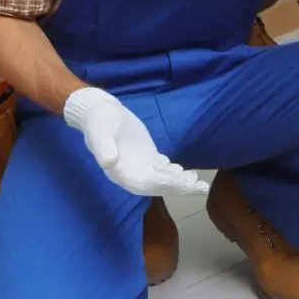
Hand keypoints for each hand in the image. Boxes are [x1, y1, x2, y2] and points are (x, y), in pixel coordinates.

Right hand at [63, 87, 208, 196]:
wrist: (98, 111)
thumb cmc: (98, 121)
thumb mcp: (99, 131)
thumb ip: (103, 147)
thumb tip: (110, 161)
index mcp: (119, 171)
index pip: (145, 183)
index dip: (164, 184)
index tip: (183, 182)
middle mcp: (130, 173)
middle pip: (157, 185)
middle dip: (179, 187)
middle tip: (200, 187)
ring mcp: (139, 165)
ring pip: (162, 178)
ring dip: (180, 182)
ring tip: (198, 182)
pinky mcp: (145, 155)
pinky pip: (161, 168)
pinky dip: (174, 172)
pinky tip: (186, 173)